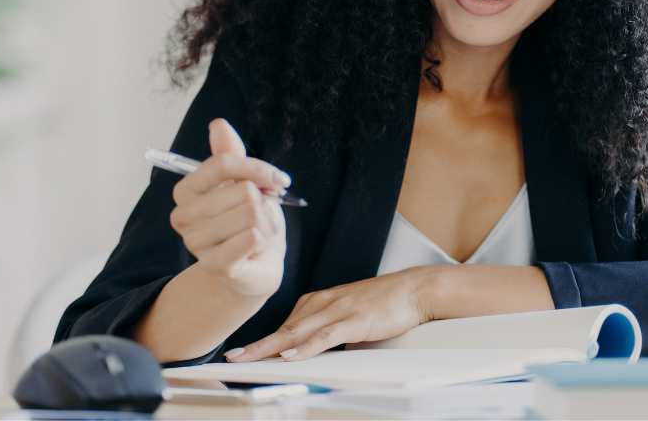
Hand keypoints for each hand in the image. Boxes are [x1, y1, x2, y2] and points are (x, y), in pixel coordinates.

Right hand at [169, 118, 288, 298]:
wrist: (253, 266)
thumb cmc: (244, 221)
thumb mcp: (240, 183)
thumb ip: (229, 154)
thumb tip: (218, 124)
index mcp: (185, 191)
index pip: (223, 164)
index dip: (257, 168)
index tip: (277, 179)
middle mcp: (183, 217)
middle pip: (243, 191)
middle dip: (265, 202)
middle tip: (262, 216)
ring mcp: (196, 244)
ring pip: (252, 214)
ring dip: (267, 223)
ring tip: (258, 232)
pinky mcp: (216, 266)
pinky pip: (254, 237)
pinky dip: (265, 240)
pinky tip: (256, 248)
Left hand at [225, 266, 439, 361]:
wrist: (414, 289)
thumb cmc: (384, 303)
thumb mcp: (348, 318)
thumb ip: (330, 334)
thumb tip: (313, 354)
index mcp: (319, 302)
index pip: (284, 325)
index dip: (261, 340)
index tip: (240, 353)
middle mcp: (323, 303)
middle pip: (283, 329)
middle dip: (256, 345)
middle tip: (232, 357)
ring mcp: (338, 311)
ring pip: (298, 332)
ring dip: (270, 347)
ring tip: (249, 359)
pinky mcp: (355, 320)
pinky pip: (325, 336)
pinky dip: (306, 347)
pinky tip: (291, 355)